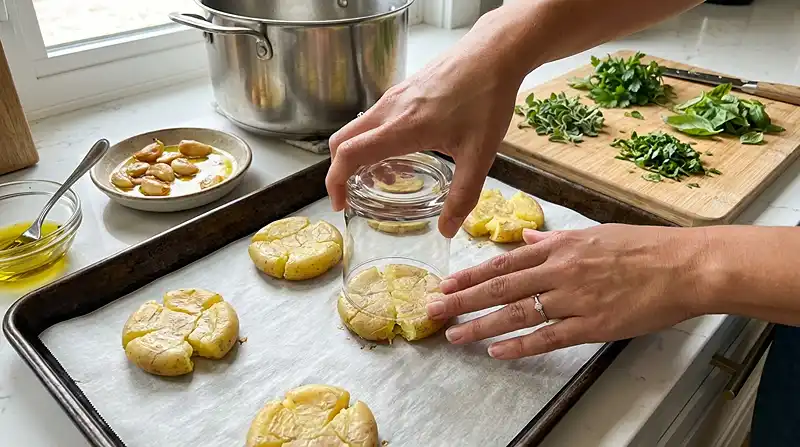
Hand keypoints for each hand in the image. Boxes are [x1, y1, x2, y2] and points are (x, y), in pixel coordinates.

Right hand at [325, 15, 526, 237]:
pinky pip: (374, 118)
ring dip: (359, 154)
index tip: (340, 204)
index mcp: (402, 127)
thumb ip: (463, 196)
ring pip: (358, 128)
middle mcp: (390, 109)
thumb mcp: (480, 155)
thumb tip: (447, 230)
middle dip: (339, 170)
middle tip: (354, 195)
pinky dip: (374, 139)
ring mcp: (394, 96)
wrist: (494, 52)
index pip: (349, 154)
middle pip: (341, 140)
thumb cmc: (487, 98)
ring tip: (388, 178)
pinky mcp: (403, 89)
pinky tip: (404, 152)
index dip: (335, 182)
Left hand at [427, 224, 712, 358]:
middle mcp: (560, 270)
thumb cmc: (644, 247)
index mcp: (560, 247)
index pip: (504, 261)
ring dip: (481, 325)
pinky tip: (497, 351)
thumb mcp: (594, 233)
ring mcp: (574, 299)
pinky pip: (548, 337)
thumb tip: (526, 237)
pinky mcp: (591, 325)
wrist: (684, 266)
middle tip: (434, 309)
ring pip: (517, 313)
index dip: (472, 274)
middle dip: (463, 299)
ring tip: (455, 334)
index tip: (447, 282)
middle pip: (500, 286)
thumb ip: (555, 239)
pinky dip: (520, 345)